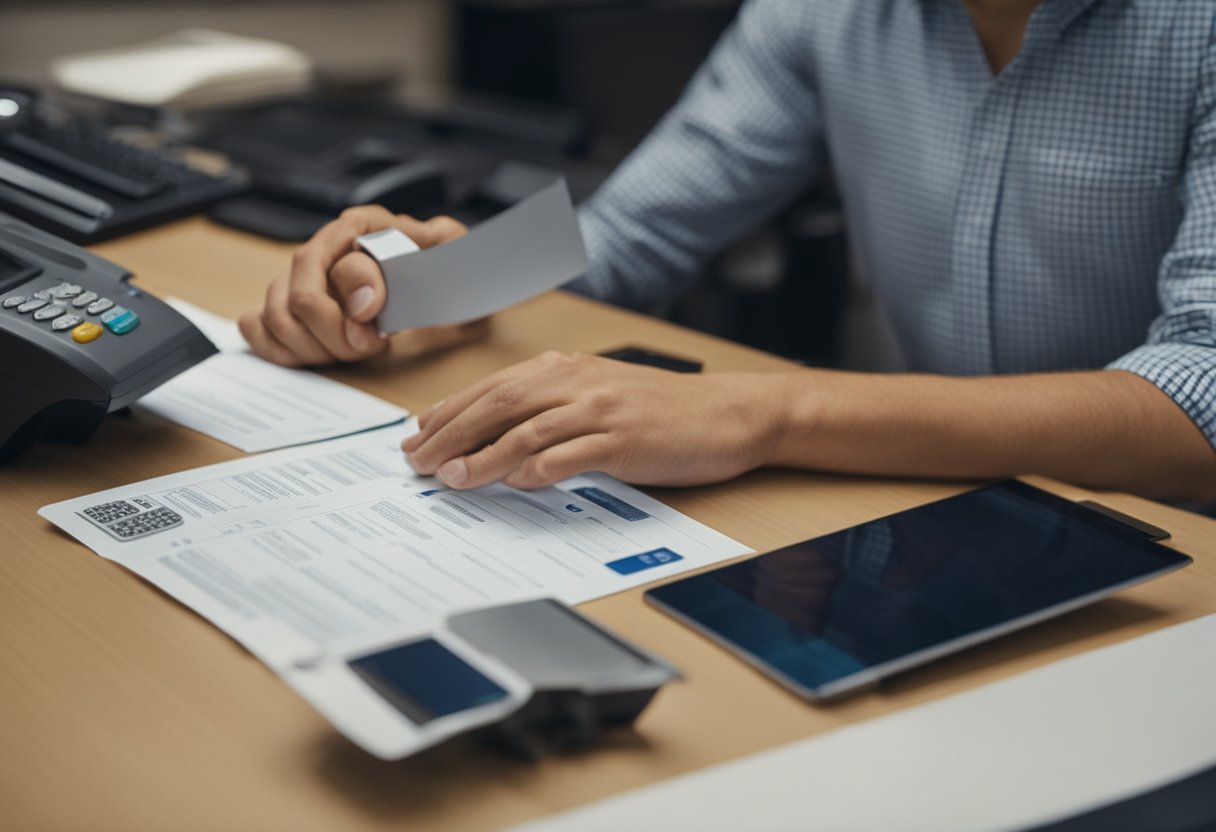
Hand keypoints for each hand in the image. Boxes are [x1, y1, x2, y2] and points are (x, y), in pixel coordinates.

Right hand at [240, 205, 483, 366]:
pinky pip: (256, 326)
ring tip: (350, 350)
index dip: (354, 311)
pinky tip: (316, 353)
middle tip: (366, 347)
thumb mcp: (450, 252)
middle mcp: (325, 247)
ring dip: (313, 348)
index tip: (379, 334)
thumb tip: (362, 299)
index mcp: (361, 227)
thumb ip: (410, 262)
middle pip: (297, 301)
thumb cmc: (446, 266)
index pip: (337, 271)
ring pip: (275, 317)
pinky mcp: (285, 305)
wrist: (447, 281)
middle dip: (334, 338)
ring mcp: (299, 276)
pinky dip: (280, 349)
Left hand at [402, 351, 791, 489]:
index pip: (494, 387)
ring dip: (482, 456)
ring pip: (526, 430)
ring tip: (450, 479)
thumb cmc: (665, 411)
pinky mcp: (625, 440)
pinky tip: (515, 484)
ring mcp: (601, 410)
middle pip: (498, 404)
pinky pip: (570, 455)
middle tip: (417, 461)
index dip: (450, 411)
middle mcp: (578, 382)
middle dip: (450, 433)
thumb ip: (554, 410)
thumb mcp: (602, 397)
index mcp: (568, 369)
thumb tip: (500, 442)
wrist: (729, 414)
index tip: (418, 434)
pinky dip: (538, 470)